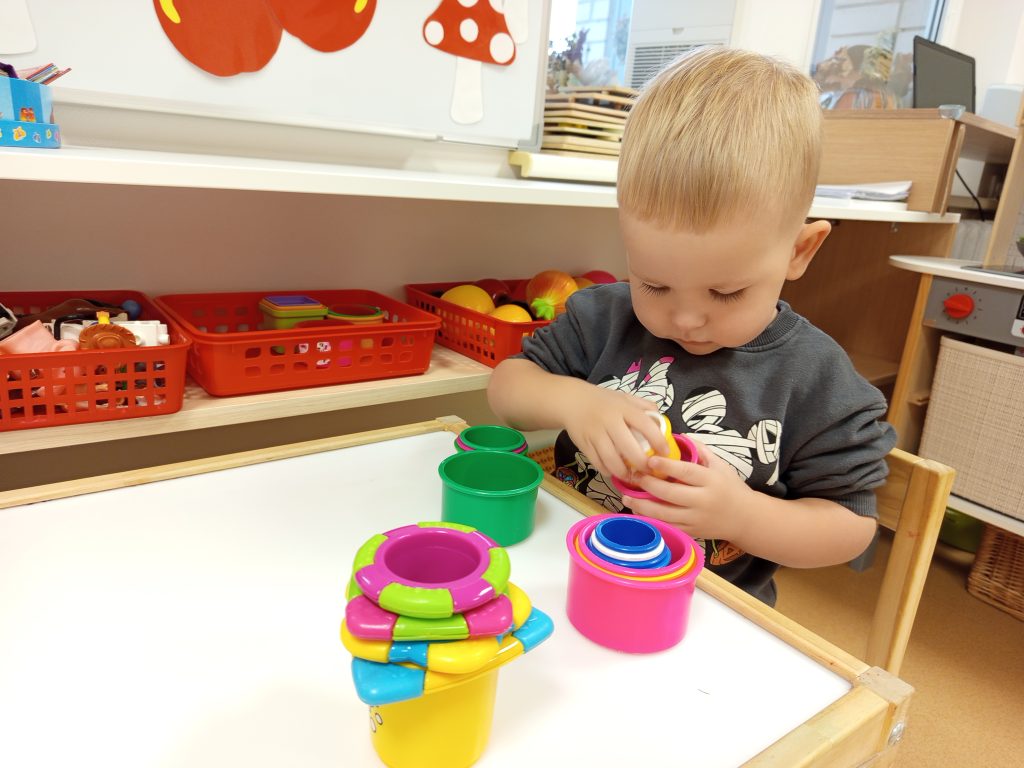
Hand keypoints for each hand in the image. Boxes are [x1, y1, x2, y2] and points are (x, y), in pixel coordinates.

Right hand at [561, 387, 669, 480]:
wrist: (571, 401)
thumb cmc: (603, 401)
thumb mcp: (624, 397)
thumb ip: (644, 406)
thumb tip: (661, 420)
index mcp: (623, 408)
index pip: (645, 425)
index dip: (658, 441)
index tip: (665, 453)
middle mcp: (609, 421)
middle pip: (629, 448)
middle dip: (642, 464)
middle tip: (649, 471)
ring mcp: (595, 434)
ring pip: (611, 460)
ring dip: (624, 472)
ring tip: (632, 476)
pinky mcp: (584, 444)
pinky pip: (598, 463)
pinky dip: (608, 471)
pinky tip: (614, 471)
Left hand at [622, 436, 754, 541]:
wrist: (745, 518)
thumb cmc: (731, 487)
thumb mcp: (721, 465)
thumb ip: (701, 451)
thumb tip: (678, 436)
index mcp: (711, 481)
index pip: (686, 472)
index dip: (666, 466)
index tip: (649, 460)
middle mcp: (703, 501)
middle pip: (670, 494)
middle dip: (648, 485)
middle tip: (633, 475)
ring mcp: (696, 519)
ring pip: (665, 514)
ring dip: (643, 506)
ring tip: (627, 497)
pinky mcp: (692, 532)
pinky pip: (668, 527)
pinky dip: (651, 521)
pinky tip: (638, 512)